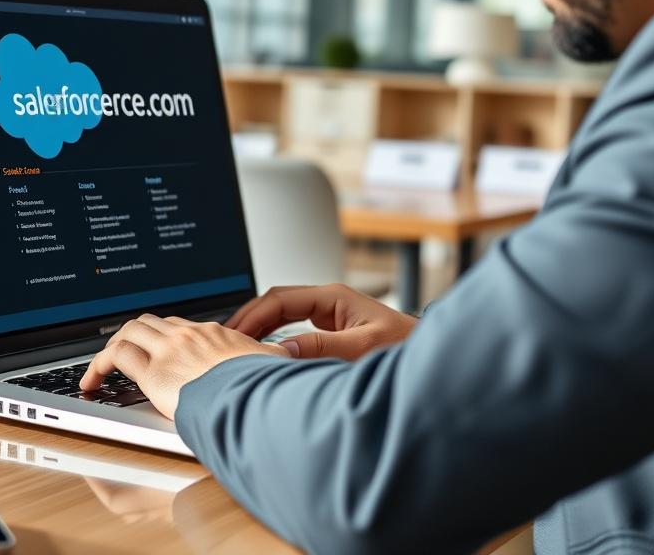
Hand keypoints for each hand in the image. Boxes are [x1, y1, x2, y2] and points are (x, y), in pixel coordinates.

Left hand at [79, 314, 287, 419]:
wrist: (256, 396)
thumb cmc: (265, 386)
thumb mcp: (274, 364)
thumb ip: (274, 358)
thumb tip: (288, 356)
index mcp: (215, 334)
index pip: (180, 327)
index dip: (163, 337)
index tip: (157, 349)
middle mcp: (189, 335)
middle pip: (149, 323)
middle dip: (131, 336)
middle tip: (121, 355)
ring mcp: (169, 350)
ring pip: (129, 331)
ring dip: (112, 347)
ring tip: (102, 369)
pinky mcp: (153, 372)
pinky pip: (116, 356)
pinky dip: (98, 365)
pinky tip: (92, 381)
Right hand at [226, 283, 416, 360]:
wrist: (427, 355)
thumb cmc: (404, 346)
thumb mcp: (362, 348)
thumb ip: (324, 348)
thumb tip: (285, 349)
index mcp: (332, 297)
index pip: (280, 298)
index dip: (254, 315)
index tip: (235, 333)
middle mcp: (327, 302)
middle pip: (275, 303)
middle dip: (249, 319)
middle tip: (226, 339)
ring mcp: (328, 315)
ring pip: (282, 316)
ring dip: (259, 329)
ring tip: (237, 346)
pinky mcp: (330, 331)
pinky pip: (292, 329)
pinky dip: (273, 338)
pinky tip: (262, 352)